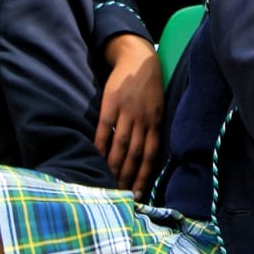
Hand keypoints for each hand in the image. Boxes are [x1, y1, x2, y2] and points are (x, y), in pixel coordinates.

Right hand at [96, 34, 163, 199]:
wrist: (139, 59)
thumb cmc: (149, 88)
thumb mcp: (158, 107)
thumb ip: (153, 129)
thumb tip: (148, 156)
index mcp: (156, 122)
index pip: (151, 155)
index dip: (144, 175)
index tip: (139, 193)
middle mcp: (143, 119)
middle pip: (135, 154)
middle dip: (127, 176)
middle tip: (120, 194)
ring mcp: (127, 111)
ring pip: (120, 144)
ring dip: (113, 165)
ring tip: (107, 181)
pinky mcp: (112, 103)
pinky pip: (105, 128)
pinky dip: (100, 144)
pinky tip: (95, 157)